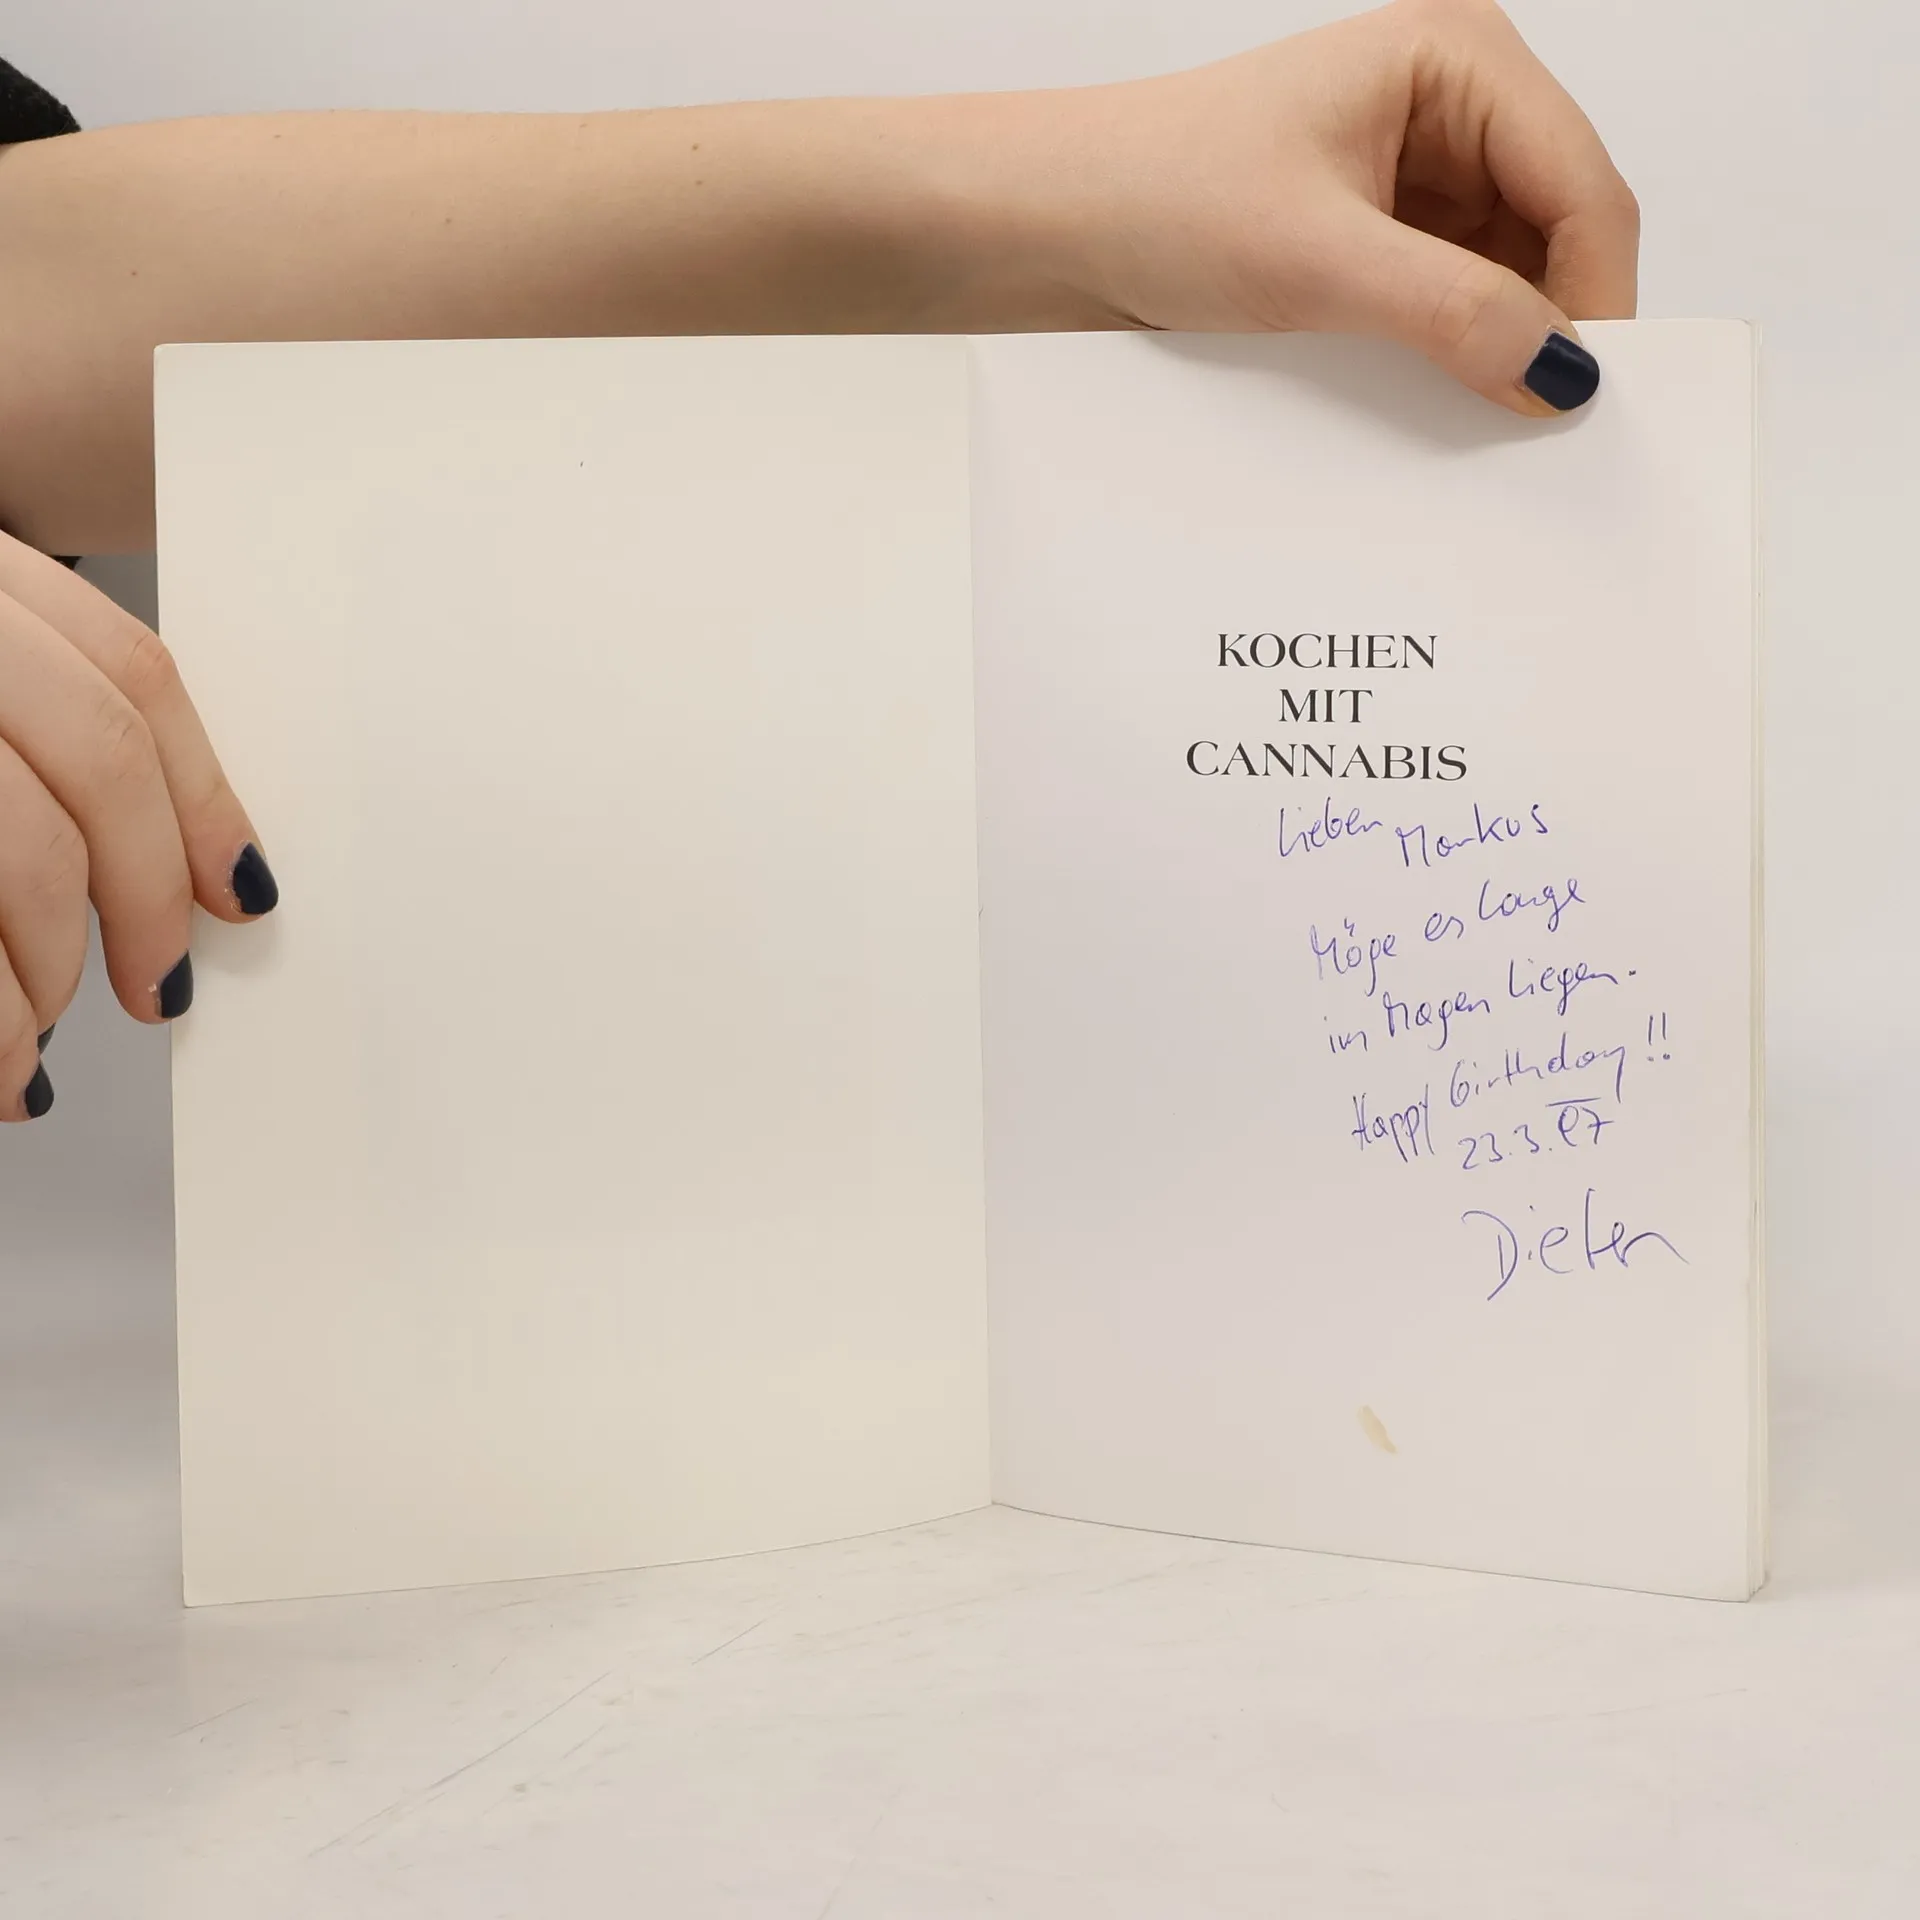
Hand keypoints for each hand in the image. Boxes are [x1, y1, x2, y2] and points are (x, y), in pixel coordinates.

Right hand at [0, 535, 275, 1119]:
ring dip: (42, 973)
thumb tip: (181, 866)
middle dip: (143, 898)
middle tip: (156, 988)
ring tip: (29, 1047)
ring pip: (16, 845)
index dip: (202, 797)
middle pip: (90, 757)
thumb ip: (25, 721)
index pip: (129, 670)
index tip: (240, 890)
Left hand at [996, 0, 1637, 413]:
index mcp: (1455, 59)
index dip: (1597, 293)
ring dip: (1495, 345)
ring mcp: (1413, 175)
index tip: (1586, 394)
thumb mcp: (1316, 262)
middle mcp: (1448, 108)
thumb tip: (1562, 370)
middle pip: (1557, 230)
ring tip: (1475, 416)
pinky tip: (1429, 400)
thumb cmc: (1153, 193)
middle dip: (1550, 322)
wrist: (1050, 226)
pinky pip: (1448, 304)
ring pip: (1507, 276)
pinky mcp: (1375, 238)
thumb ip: (1451, 313)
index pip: (1581, 183)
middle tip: (1539, 423)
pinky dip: (1448, 355)